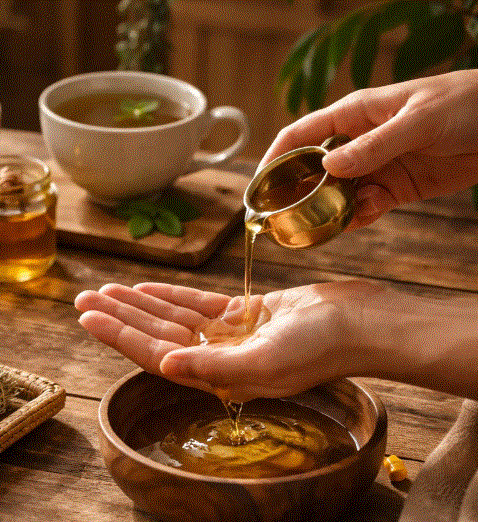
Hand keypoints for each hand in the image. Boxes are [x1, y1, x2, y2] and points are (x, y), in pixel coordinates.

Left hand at [75, 281, 376, 401]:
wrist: (365, 325)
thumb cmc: (323, 349)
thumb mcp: (266, 361)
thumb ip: (214, 367)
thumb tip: (167, 365)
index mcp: (217, 376)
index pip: (155, 354)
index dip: (119, 336)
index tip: (88, 317)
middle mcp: (218, 359)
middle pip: (156, 334)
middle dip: (118, 317)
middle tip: (83, 298)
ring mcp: (231, 337)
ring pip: (172, 318)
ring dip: (138, 305)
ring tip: (104, 290)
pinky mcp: (247, 315)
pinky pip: (198, 305)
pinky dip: (171, 296)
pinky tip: (145, 289)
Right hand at [262, 70, 477, 228]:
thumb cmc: (466, 104)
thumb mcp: (419, 121)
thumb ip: (375, 146)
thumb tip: (329, 167)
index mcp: (355, 114)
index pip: (299, 136)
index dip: (273, 160)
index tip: (257, 187)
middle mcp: (358, 141)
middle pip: (311, 171)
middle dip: (296, 194)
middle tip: (282, 219)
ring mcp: (375, 167)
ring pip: (336, 194)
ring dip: (329, 211)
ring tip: (327, 223)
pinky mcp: (395, 188)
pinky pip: (365, 207)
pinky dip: (358, 217)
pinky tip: (360, 219)